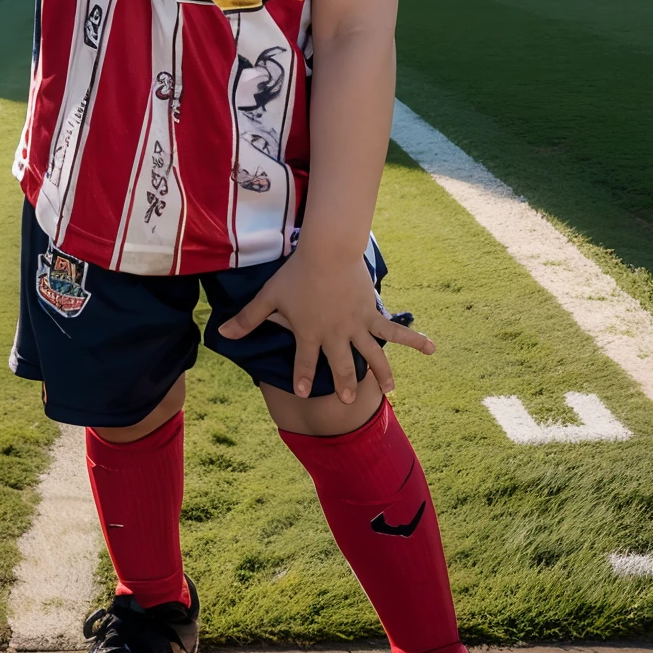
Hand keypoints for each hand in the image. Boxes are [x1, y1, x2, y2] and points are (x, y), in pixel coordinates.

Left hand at [217, 246, 432, 404]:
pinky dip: (414, 340)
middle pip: (339, 368)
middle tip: (344, 402)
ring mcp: (356, 327)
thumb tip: (221, 334)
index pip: (302, 364)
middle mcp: (334, 336)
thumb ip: (248, 318)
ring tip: (390, 391)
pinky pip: (394, 331)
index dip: (300, 379)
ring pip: (371, 357)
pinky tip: (431, 349)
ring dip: (381, 374)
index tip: (301, 394)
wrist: (327, 250)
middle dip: (341, 386)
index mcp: (308, 334)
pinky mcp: (372, 313)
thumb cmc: (297, 273)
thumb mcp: (268, 296)